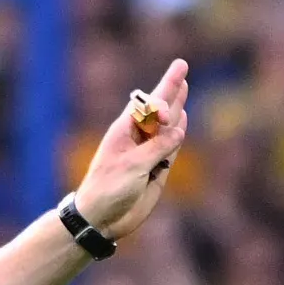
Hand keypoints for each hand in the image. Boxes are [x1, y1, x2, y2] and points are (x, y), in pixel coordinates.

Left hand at [70, 58, 189, 246]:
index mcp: (124, 131)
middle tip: (181, 65)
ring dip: (176, 105)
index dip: (162, 99)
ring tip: (182, 85)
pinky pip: (171, 145)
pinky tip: (182, 118)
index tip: (167, 115)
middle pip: (159, 107)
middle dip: (171, 87)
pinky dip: (178, 132)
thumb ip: (157, 147)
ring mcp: (149, 152)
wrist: (101, 219)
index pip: (147, 105)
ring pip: (168, 124)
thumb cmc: (108, 189)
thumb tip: (179, 130)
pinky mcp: (158, 168)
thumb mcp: (132, 166)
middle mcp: (138, 137)